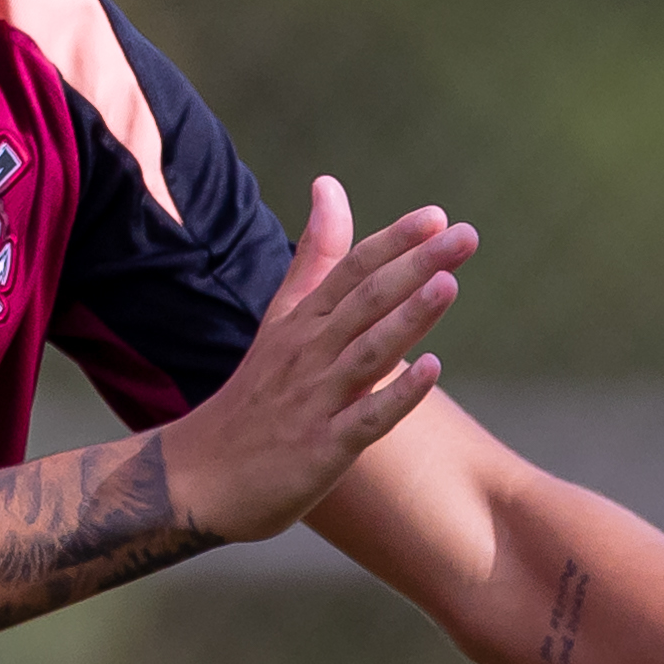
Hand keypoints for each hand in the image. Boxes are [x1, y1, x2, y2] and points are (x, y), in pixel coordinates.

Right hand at [160, 179, 473, 542]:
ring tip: (448, 285)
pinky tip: (432, 370)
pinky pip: (365, 419)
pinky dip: (398, 395)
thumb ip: (313, 256)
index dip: (393, 242)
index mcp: (302, 323)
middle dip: (415, 266)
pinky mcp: (321, 450)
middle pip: (365, 300)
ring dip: (408, 318)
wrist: (198, 478)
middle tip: (465, 236)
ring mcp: (314, 402)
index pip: (350, 269)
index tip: (436, 216)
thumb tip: (330, 185)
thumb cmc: (253, 400)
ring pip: (367, 352)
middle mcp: (309, 354)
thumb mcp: (280, 319)